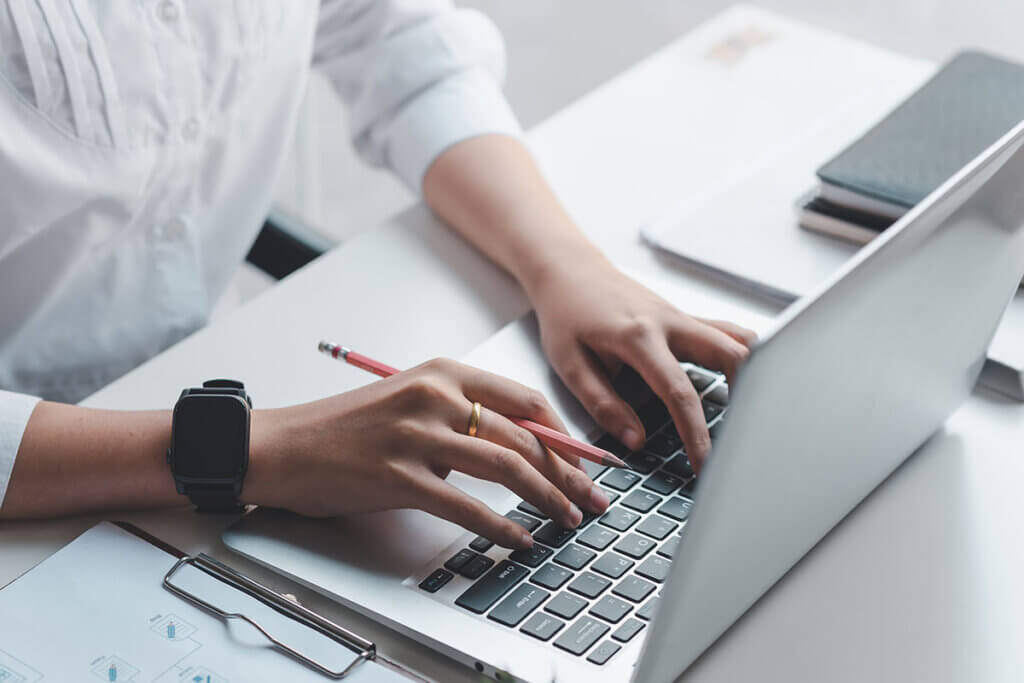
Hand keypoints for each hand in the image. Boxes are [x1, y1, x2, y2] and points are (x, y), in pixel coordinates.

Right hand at [245, 358, 610, 548]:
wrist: (287, 446)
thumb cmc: (350, 428)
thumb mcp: (412, 402)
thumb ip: (461, 417)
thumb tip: (519, 451)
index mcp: (444, 373)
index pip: (524, 400)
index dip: (563, 433)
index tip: (585, 458)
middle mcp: (436, 396)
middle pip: (524, 436)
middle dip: (568, 472)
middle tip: (592, 497)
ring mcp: (417, 434)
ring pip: (506, 467)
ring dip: (547, 498)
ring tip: (567, 519)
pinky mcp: (400, 475)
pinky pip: (467, 506)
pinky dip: (502, 527)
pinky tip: (520, 541)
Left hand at [527, 255, 756, 470]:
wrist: (570, 271)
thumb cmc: (566, 315)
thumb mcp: (570, 364)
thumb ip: (603, 404)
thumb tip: (636, 440)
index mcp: (638, 337)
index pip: (679, 392)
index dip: (696, 433)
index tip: (706, 463)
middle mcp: (670, 322)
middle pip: (732, 355)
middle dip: (746, 398)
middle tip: (740, 437)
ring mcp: (683, 317)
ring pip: (739, 341)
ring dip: (751, 375)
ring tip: (747, 415)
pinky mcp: (686, 317)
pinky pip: (728, 334)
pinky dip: (744, 356)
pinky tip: (743, 382)